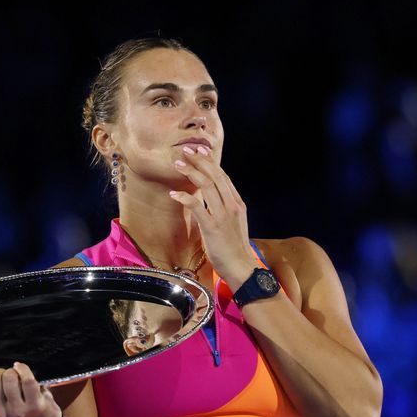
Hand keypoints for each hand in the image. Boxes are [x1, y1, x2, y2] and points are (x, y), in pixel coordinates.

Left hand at [169, 145, 258, 286]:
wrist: (241, 267)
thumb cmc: (234, 248)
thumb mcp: (233, 223)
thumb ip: (224, 209)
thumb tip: (209, 200)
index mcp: (237, 203)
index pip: (223, 176)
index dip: (210, 162)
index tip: (200, 150)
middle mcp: (231, 205)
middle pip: (215, 176)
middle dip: (199, 160)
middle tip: (186, 150)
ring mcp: (223, 215)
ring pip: (207, 186)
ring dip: (191, 173)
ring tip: (178, 164)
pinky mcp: (212, 227)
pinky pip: (197, 207)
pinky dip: (185, 197)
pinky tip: (174, 193)